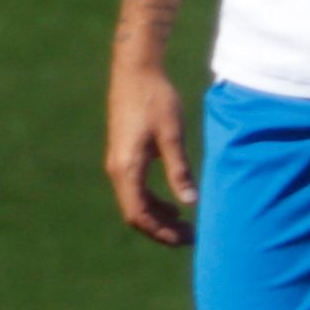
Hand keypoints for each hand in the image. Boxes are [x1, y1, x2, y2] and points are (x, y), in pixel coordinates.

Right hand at [106, 60, 195, 246]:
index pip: (139, 214)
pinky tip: (174, 201)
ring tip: (184, 222)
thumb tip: (191, 203)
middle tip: (189, 236)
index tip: (184, 239)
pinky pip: (135, 189)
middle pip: (135, 213)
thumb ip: (180, 170)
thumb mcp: (172, 136)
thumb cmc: (156, 99)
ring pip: (134, 202)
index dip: (160, 232)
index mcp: (127, 168)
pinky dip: (153, 200)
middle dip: (161, 229)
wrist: (136, 71)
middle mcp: (117, 169)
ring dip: (157, 216)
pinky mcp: (123, 154)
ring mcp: (118, 162)